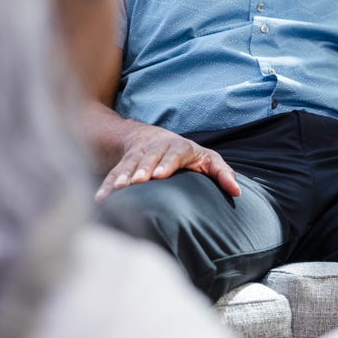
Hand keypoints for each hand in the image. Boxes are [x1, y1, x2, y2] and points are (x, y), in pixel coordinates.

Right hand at [95, 121, 239, 200]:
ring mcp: (138, 154)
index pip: (173, 154)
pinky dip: (107, 185)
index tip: (159, 175)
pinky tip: (100, 199)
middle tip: (136, 183)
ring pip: (129, 164)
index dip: (166, 163)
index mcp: (179, 147)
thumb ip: (222, 173)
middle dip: (141, 169)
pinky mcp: (124, 162)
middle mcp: (157, 148)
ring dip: (122, 177)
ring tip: (117, 190)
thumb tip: (237, 191)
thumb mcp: (208, 160)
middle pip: (148, 157)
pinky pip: (114, 173)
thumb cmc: (189, 155)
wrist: (154, 138)